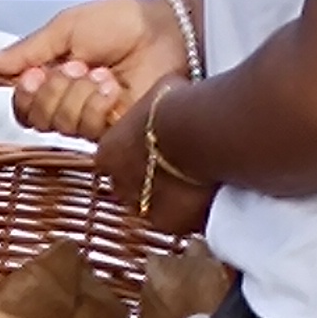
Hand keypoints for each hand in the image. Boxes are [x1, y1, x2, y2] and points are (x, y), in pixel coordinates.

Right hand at [0, 0, 195, 142]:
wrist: (167, 31)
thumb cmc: (124, 23)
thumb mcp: (66, 28)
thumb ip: (26, 50)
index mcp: (54, 77)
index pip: (22, 104)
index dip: (23, 93)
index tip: (35, 72)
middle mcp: (70, 101)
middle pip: (36, 117)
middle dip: (52, 89)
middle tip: (75, 66)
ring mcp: (93, 119)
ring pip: (60, 124)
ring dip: (78, 93)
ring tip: (100, 73)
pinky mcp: (115, 132)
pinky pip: (88, 129)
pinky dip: (97, 104)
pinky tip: (113, 87)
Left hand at [93, 95, 215, 228]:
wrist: (198, 130)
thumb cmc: (179, 104)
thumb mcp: (160, 94)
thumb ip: (156, 105)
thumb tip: (167, 95)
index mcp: (109, 154)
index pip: (116, 164)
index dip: (138, 159)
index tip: (158, 152)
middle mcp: (120, 185)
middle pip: (132, 190)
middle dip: (150, 182)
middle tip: (178, 170)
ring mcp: (144, 206)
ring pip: (154, 209)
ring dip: (170, 200)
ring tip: (195, 185)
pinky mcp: (170, 223)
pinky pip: (180, 223)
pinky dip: (191, 213)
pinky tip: (208, 196)